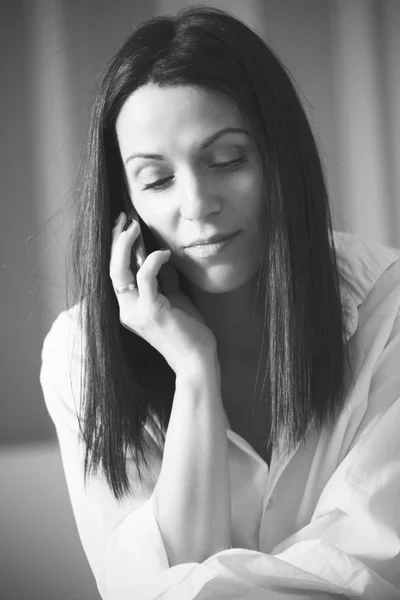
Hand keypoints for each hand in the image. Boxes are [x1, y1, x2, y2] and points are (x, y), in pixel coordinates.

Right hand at [110, 213, 216, 373]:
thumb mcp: (174, 300)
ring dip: (125, 245)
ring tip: (134, 226)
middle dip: (116, 240)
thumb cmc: (189, 333)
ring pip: (120, 271)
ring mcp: (136, 312)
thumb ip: (165, 281)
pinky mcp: (151, 312)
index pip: (117, 273)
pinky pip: (145, 278)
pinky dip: (153, 261)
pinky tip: (165, 253)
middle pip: (112, 269)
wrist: (197, 361)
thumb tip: (162, 258)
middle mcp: (127, 310)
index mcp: (130, 308)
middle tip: (124, 218)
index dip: (118, 248)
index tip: (124, 226)